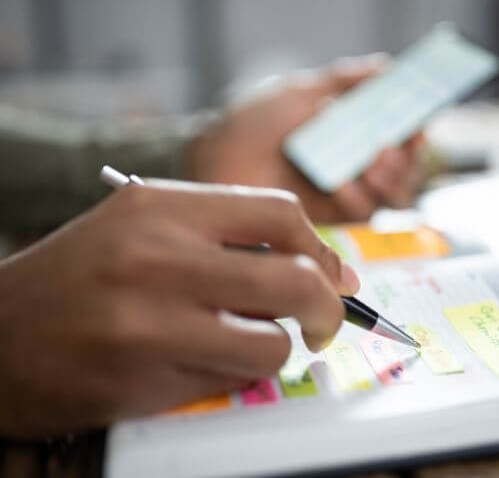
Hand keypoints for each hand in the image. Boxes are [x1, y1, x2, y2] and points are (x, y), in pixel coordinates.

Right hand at [0, 181, 358, 436]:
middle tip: (324, 321)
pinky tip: (207, 362)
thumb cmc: (79, 278)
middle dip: (329, 307)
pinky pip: (232, 380)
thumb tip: (329, 268)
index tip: (331, 272)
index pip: (278, 212)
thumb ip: (231, 240)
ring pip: (273, 341)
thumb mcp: (146, 229)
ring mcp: (150, 321)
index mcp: (161, 206)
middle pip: (295, 277)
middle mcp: (158, 256)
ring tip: (249, 341)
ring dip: (277, 347)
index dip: (320, 246)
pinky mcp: (143, 380)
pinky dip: (237, 373)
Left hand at [186, 54, 425, 222]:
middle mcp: (350, 163)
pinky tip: (342, 182)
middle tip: (393, 144)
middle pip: (401, 167)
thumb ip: (344, 79)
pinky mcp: (327, 218)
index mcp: (347, 132)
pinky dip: (359, 196)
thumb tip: (387, 65)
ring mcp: (340, 192)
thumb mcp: (301, 92)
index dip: (413, 130)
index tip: (418, 123)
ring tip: (373, 159)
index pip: (396, 133)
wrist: (217, 158)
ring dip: (390, 175)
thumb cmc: (254, 123)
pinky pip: (361, 212)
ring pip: (389, 193)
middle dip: (405, 156)